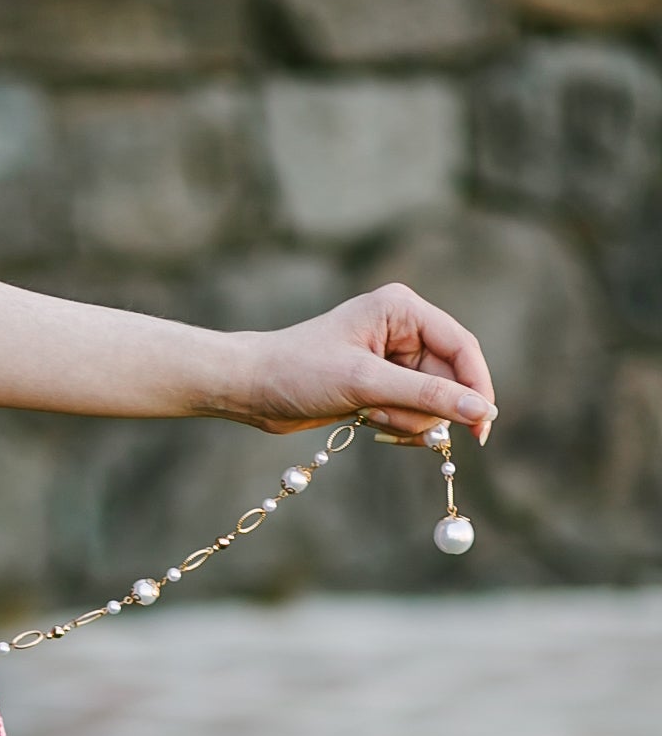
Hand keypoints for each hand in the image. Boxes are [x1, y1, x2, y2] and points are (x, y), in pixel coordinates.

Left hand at [230, 282, 497, 445]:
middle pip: (446, 379)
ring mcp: (392, 359)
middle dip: (424, 408)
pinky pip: (407, 411)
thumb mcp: (366, 383)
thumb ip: (426, 396)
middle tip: (386, 417)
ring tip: (365, 415)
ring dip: (403, 419)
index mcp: (403, 310)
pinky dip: (394, 424)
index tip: (483, 425)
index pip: (462, 346)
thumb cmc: (300, 372)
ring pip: (427, 402)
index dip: (476, 386)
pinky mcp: (378, 385)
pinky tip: (365, 422)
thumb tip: (478, 411)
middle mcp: (402, 329)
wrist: (252, 389)